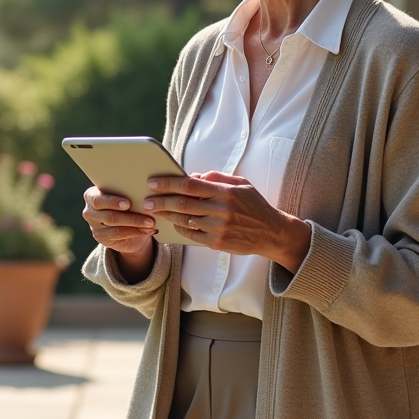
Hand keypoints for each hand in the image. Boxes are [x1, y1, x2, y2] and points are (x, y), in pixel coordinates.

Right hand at [82, 186, 155, 282]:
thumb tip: (144, 194)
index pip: (98, 199)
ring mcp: (93, 225)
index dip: (112, 202)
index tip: (128, 203)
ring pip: (115, 226)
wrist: (123, 223)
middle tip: (146, 216)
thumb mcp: (125, 196)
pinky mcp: (100, 237)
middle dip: (129, 216)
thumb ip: (128, 193)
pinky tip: (147, 230)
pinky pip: (119, 234)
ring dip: (135, 224)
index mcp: (91, 195)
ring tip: (151, 223)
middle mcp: (89, 211)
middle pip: (107, 215)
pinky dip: (135, 232)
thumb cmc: (125, 203)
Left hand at [142, 172, 310, 272]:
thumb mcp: (241, 184)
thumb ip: (217, 177)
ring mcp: (218, 228)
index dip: (169, 184)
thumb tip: (194, 176)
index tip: (153, 182)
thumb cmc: (254, 205)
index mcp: (225, 192)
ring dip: (167, 215)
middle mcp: (221, 210)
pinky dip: (179, 228)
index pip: (190, 185)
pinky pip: (191, 235)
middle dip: (161, 201)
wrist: (271, 232)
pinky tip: (172, 223)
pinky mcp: (217, 243)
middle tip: (146, 200)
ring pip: (184, 220)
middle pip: (183, 204)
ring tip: (154, 211)